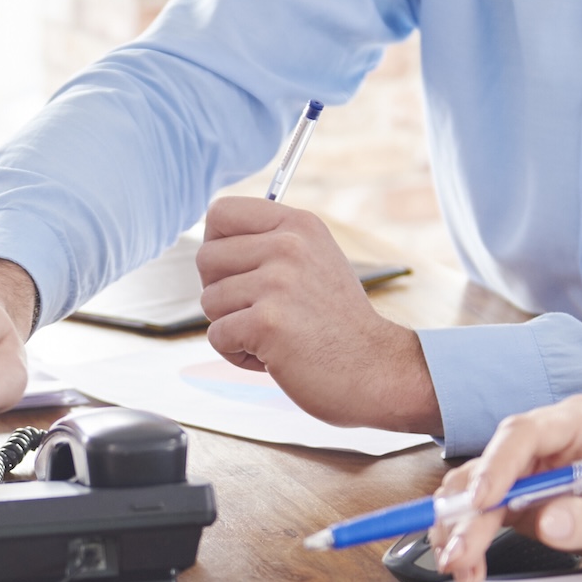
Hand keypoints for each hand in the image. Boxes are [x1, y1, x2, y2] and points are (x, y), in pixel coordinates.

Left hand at [197, 196, 440, 433]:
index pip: (221, 212)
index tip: (235, 271)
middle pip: (206, 257)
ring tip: (273, 336)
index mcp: (298, 225)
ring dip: (232, 327)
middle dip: (220, 291)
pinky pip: (217, 336)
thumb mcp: (314, 262)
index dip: (216, 245)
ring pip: (209, 301)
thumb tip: (212, 242)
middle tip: (257, 312)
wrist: (376, 370)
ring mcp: (277, 283)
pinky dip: (237, 354)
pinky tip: (273, 356)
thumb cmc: (337, 324)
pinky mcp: (266, 323)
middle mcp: (288, 245)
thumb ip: (271, 244)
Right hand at [429, 395, 581, 581]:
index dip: (495, 467)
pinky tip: (466, 564)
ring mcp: (530, 469)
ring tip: (459, 565)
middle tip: (459, 553)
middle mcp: (547, 441)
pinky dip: (470, 539)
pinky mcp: (520, 497)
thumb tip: (549, 521)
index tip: (480, 503)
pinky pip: (483, 515)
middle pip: (490, 468)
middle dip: (468, 513)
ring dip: (460, 529)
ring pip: (475, 492)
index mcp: (579, 424)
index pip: (523, 434)